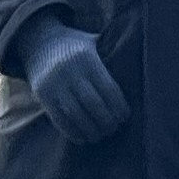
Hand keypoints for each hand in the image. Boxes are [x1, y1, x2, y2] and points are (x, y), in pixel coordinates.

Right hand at [19, 19, 128, 143]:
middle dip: (107, 121)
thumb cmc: (75, 45)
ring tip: (100, 135)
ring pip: (76, 114)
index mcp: (86, 58)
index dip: (119, 107)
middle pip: (93, 104)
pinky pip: (59, 119)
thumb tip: (141, 58)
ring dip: (91, 130)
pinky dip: (73, 132)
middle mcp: (69, 71)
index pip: (108, 88)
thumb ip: (112, 49)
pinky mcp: (42, 95)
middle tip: (114, 128)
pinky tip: (83, 137)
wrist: (38, 41)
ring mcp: (53, 84)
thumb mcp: (92, 41)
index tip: (125, 116)